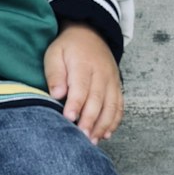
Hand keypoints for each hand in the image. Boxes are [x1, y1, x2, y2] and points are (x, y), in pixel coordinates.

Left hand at [43, 23, 122, 144]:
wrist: (91, 33)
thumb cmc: (68, 48)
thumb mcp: (54, 54)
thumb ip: (55, 74)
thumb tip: (57, 94)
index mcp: (83, 65)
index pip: (81, 87)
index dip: (75, 104)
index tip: (69, 118)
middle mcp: (101, 74)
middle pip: (97, 100)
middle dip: (90, 120)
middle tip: (81, 137)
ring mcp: (112, 81)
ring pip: (111, 106)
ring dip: (103, 125)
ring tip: (93, 140)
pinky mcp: (117, 86)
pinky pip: (119, 106)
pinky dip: (114, 121)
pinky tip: (106, 134)